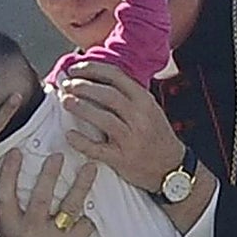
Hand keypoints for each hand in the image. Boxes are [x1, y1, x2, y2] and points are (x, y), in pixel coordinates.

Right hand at [0, 150, 96, 236]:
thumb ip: (8, 217)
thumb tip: (10, 181)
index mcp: (8, 230)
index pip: (5, 195)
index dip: (9, 172)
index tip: (16, 152)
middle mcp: (27, 234)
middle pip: (39, 197)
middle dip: (49, 173)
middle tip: (58, 155)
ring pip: (69, 206)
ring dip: (81, 184)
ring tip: (90, 167)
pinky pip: (84, 225)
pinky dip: (87, 220)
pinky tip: (88, 217)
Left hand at [57, 61, 183, 191]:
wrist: (171, 167)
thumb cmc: (156, 135)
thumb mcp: (149, 109)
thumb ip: (128, 94)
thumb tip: (97, 78)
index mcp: (144, 100)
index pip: (116, 76)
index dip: (92, 70)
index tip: (75, 69)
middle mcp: (139, 117)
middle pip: (107, 94)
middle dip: (82, 86)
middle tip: (65, 85)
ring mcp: (131, 138)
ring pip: (102, 118)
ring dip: (80, 107)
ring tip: (65, 101)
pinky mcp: (122, 159)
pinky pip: (98, 148)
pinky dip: (82, 141)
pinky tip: (69, 135)